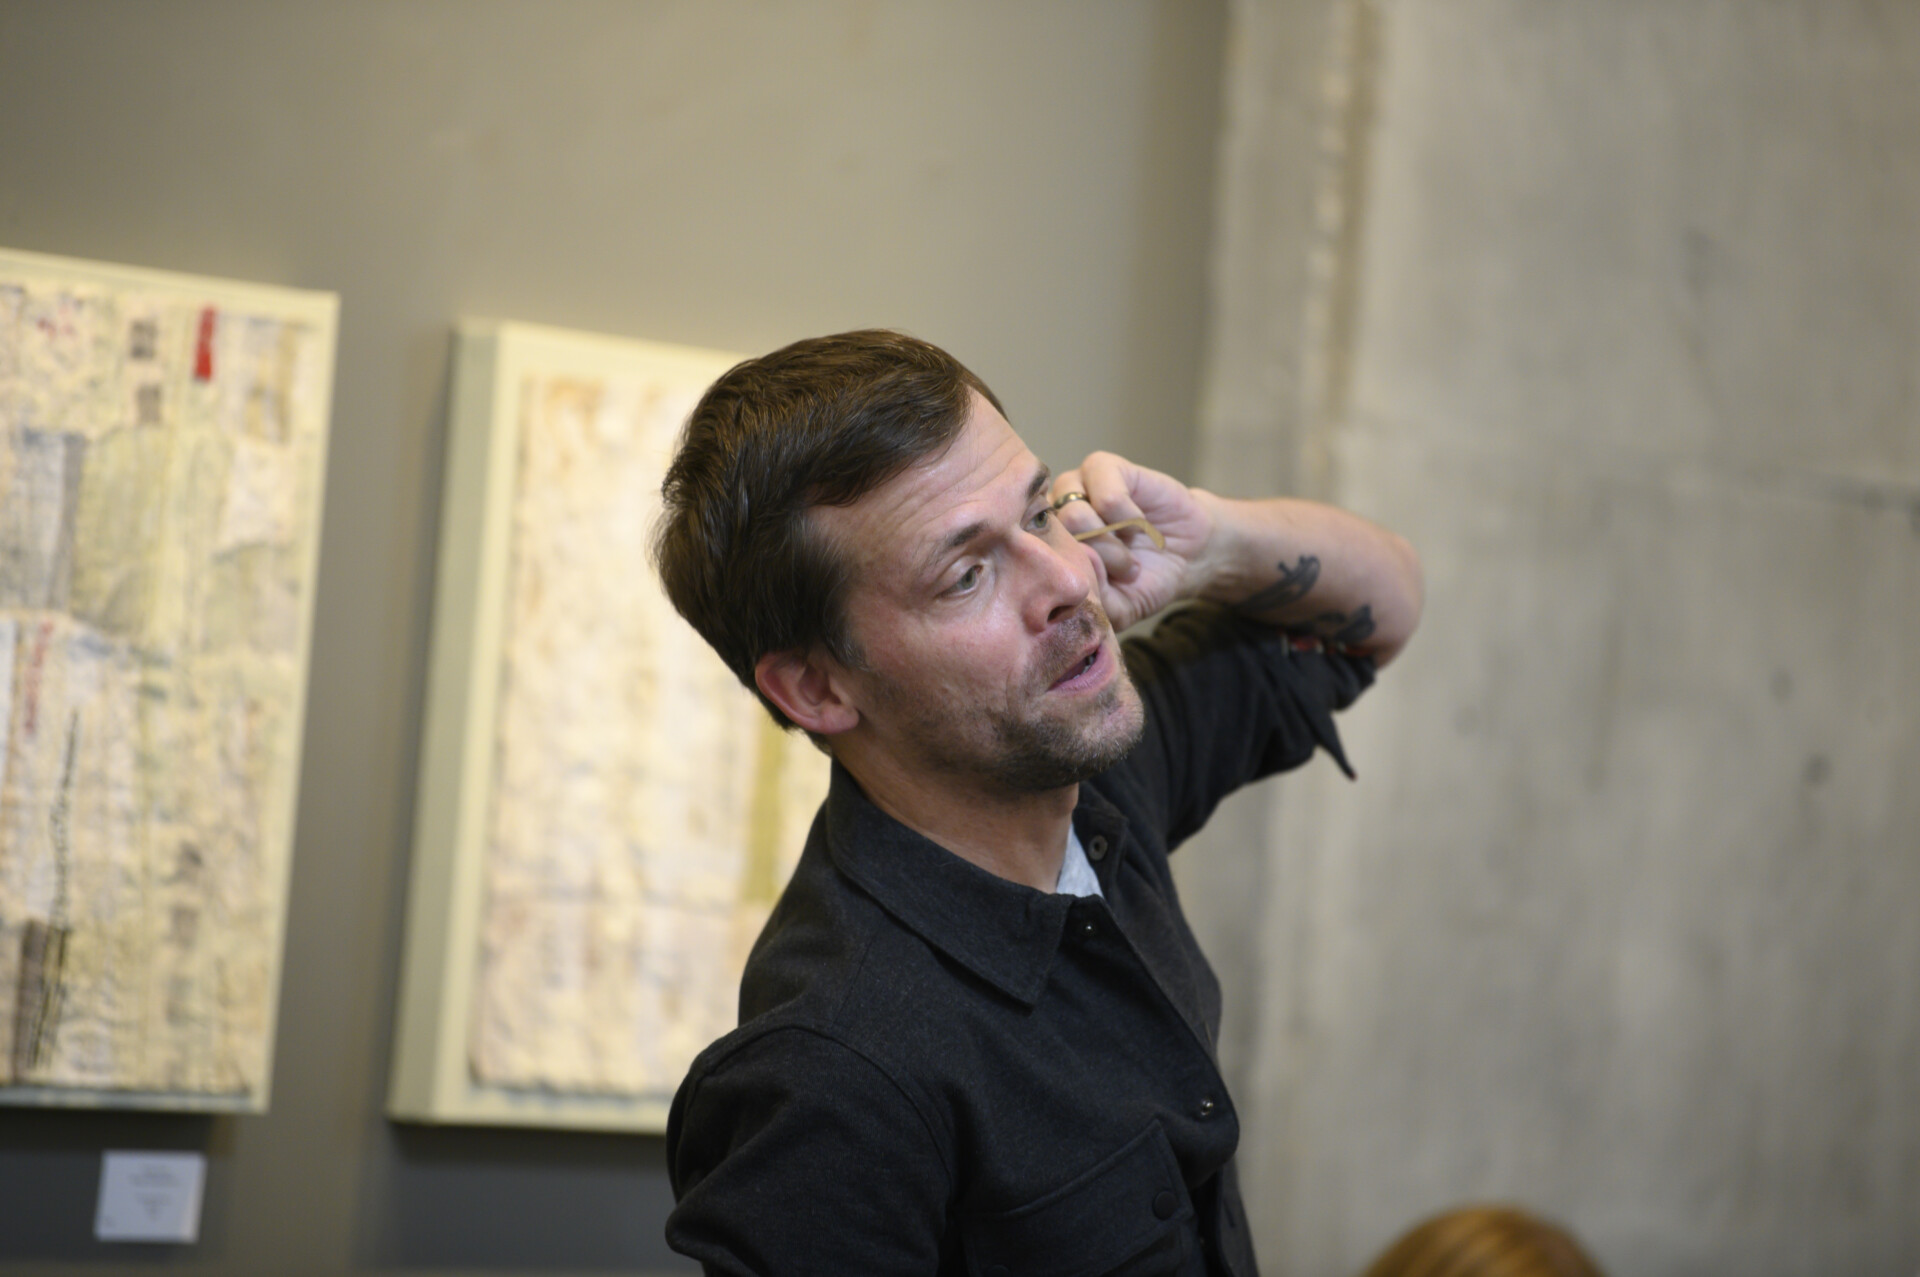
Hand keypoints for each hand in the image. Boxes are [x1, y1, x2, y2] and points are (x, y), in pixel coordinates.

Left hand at [1050, 452, 1216, 631]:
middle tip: (1123, 573)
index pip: (1033, 556)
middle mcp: (1055, 510)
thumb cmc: (1144, 581)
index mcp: (1048, 542)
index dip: (1067, 575)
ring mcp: (1077, 485)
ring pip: (1076, 516)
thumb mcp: (1116, 606)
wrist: (1188, 554)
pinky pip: (1109, 498)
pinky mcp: (1105, 468)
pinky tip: (1141, 526)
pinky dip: (1131, 520)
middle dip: (1096, 562)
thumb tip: (1077, 568)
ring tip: (1131, 556)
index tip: (1094, 587)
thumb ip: (1091, 595)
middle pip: (1056, 537)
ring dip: (1111, 546)